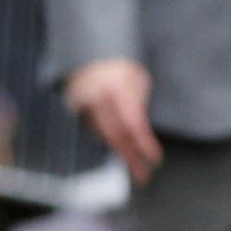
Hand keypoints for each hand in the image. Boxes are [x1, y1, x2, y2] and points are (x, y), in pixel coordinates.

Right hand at [63, 56, 161, 185]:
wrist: (89, 55)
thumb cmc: (120, 68)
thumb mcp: (137, 79)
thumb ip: (138, 105)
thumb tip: (140, 134)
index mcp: (117, 88)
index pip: (133, 123)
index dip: (144, 144)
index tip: (155, 160)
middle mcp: (97, 98)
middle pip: (116, 136)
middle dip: (131, 158)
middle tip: (143, 175)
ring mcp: (83, 104)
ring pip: (104, 136)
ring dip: (121, 151)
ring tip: (136, 165)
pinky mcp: (75, 110)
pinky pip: (94, 130)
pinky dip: (107, 138)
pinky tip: (119, 145)